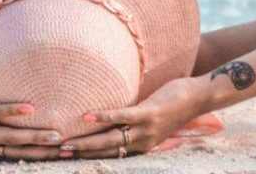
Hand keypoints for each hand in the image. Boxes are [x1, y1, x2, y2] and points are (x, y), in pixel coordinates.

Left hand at [0, 88, 66, 160]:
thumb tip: (20, 116)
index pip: (20, 156)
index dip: (42, 156)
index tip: (66, 153)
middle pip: (20, 151)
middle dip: (44, 152)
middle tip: (69, 149)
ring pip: (11, 137)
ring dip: (34, 138)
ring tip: (56, 136)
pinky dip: (13, 111)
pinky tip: (30, 109)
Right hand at [61, 76, 207, 158]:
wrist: (200, 97)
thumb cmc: (173, 105)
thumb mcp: (150, 120)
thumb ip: (131, 122)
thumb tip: (110, 116)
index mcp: (140, 145)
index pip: (109, 155)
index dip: (86, 157)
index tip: (64, 157)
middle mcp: (141, 142)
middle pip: (105, 151)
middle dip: (80, 153)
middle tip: (56, 154)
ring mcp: (145, 129)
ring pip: (110, 139)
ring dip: (86, 141)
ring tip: (65, 142)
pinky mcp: (149, 113)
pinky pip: (123, 116)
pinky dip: (104, 118)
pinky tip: (88, 117)